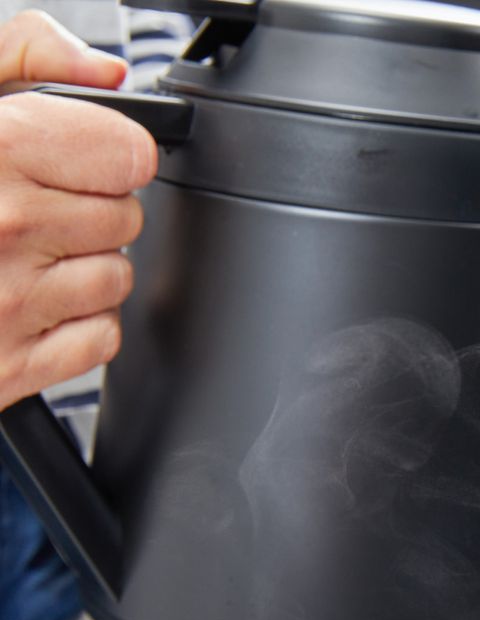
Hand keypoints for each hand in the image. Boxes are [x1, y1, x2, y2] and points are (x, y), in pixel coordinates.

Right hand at [0, 11, 155, 409]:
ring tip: (16, 255)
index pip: (127, 154)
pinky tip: (22, 302)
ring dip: (79, 269)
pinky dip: (73, 325)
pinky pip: (102, 337)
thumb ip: (25, 55)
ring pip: (116, 277)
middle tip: (26, 209)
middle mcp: (5, 224)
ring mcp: (9, 300)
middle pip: (125, 216)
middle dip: (87, 211)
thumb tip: (105, 73)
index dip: (105, 154)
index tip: (77, 158)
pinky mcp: (12, 363)